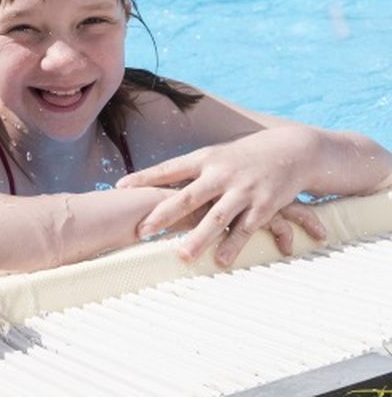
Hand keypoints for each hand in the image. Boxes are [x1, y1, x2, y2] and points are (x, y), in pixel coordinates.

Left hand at [118, 128, 326, 266]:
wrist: (291, 151)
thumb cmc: (242, 157)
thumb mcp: (214, 156)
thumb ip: (189, 172)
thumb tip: (153, 183)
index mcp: (204, 158)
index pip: (168, 168)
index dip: (144, 178)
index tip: (120, 187)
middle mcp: (221, 173)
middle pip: (188, 196)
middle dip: (164, 214)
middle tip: (142, 230)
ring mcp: (243, 189)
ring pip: (217, 217)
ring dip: (199, 238)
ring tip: (181, 256)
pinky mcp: (265, 205)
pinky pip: (245, 228)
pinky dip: (233, 245)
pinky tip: (221, 261)